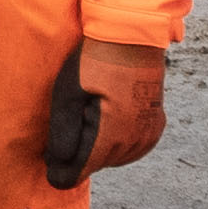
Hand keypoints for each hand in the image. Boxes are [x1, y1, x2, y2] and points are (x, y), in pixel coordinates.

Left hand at [45, 41, 168, 181]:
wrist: (133, 35)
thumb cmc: (95, 61)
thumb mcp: (68, 94)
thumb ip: (63, 134)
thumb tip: (56, 166)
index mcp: (111, 134)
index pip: (78, 173)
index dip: (59, 169)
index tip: (51, 154)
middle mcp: (134, 140)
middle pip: (95, 166)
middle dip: (78, 152)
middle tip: (73, 115)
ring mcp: (149, 133)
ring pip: (114, 159)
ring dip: (98, 147)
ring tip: (91, 111)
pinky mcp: (156, 125)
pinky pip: (132, 149)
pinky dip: (117, 142)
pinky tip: (108, 121)